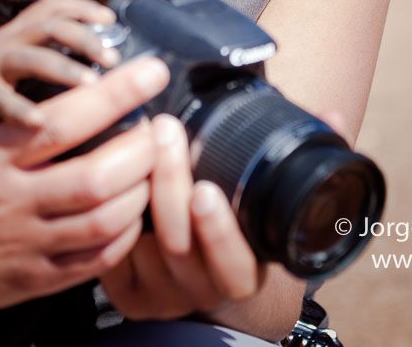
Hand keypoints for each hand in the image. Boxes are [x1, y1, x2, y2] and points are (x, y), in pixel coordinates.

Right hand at [0, 0, 121, 135]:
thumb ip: (41, 58)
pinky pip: (2, 99)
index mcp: (16, 33)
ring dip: (64, 69)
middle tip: (113, 58)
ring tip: (92, 85)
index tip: (111, 19)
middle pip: (50, 26)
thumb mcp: (9, 60)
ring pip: (32, 57)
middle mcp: (6, 42)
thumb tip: (91, 68)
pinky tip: (41, 123)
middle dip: (85, 38)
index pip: (52, 6)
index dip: (82, 7)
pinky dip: (21, 110)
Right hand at [0, 57, 169, 338]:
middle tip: (160, 130)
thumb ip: (19, 125)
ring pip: (104, 220)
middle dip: (141, 149)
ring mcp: (25, 244)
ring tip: (152, 170)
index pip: (64, 118)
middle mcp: (10, 199)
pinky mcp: (34, 280)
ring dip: (140, 192)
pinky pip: (95, 261)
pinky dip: (124, 236)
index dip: (116, 92)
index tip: (151, 72)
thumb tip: (80, 92)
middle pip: (96, 175)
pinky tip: (132, 215)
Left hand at [100, 114, 257, 319]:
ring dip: (133, 186)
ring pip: (139, 245)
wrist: (202, 271)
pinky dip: (106, 209)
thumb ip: (263, 168)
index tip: (204, 189)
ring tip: (131, 140)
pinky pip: (111, 253)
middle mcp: (201, 291)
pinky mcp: (127, 296)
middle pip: (178, 244)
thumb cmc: (227, 223)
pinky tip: (103, 168)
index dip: (219, 229)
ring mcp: (160, 297)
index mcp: (241, 273)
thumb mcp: (251, 205)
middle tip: (165, 132)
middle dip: (170, 182)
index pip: (235, 262)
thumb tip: (308, 115)